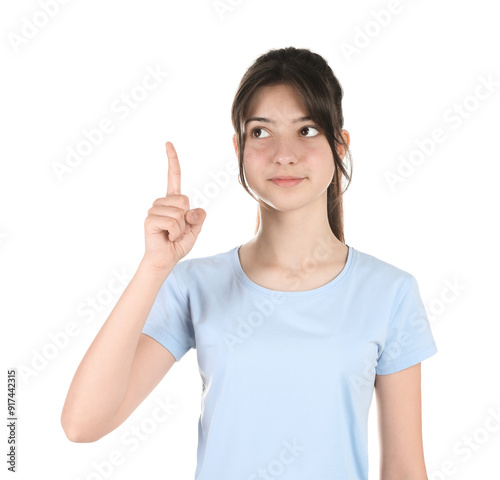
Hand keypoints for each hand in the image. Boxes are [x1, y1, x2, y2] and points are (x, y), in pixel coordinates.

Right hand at [143, 142, 205, 269]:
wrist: (165, 259)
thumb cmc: (178, 243)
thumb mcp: (195, 229)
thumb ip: (198, 217)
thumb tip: (190, 211)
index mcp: (173, 201)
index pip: (174, 177)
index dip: (172, 160)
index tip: (168, 143)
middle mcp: (162, 202)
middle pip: (185, 201)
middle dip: (188, 219)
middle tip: (178, 231)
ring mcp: (154, 210)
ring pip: (179, 213)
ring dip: (181, 229)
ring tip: (172, 234)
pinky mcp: (150, 219)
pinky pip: (173, 222)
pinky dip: (175, 233)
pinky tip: (167, 237)